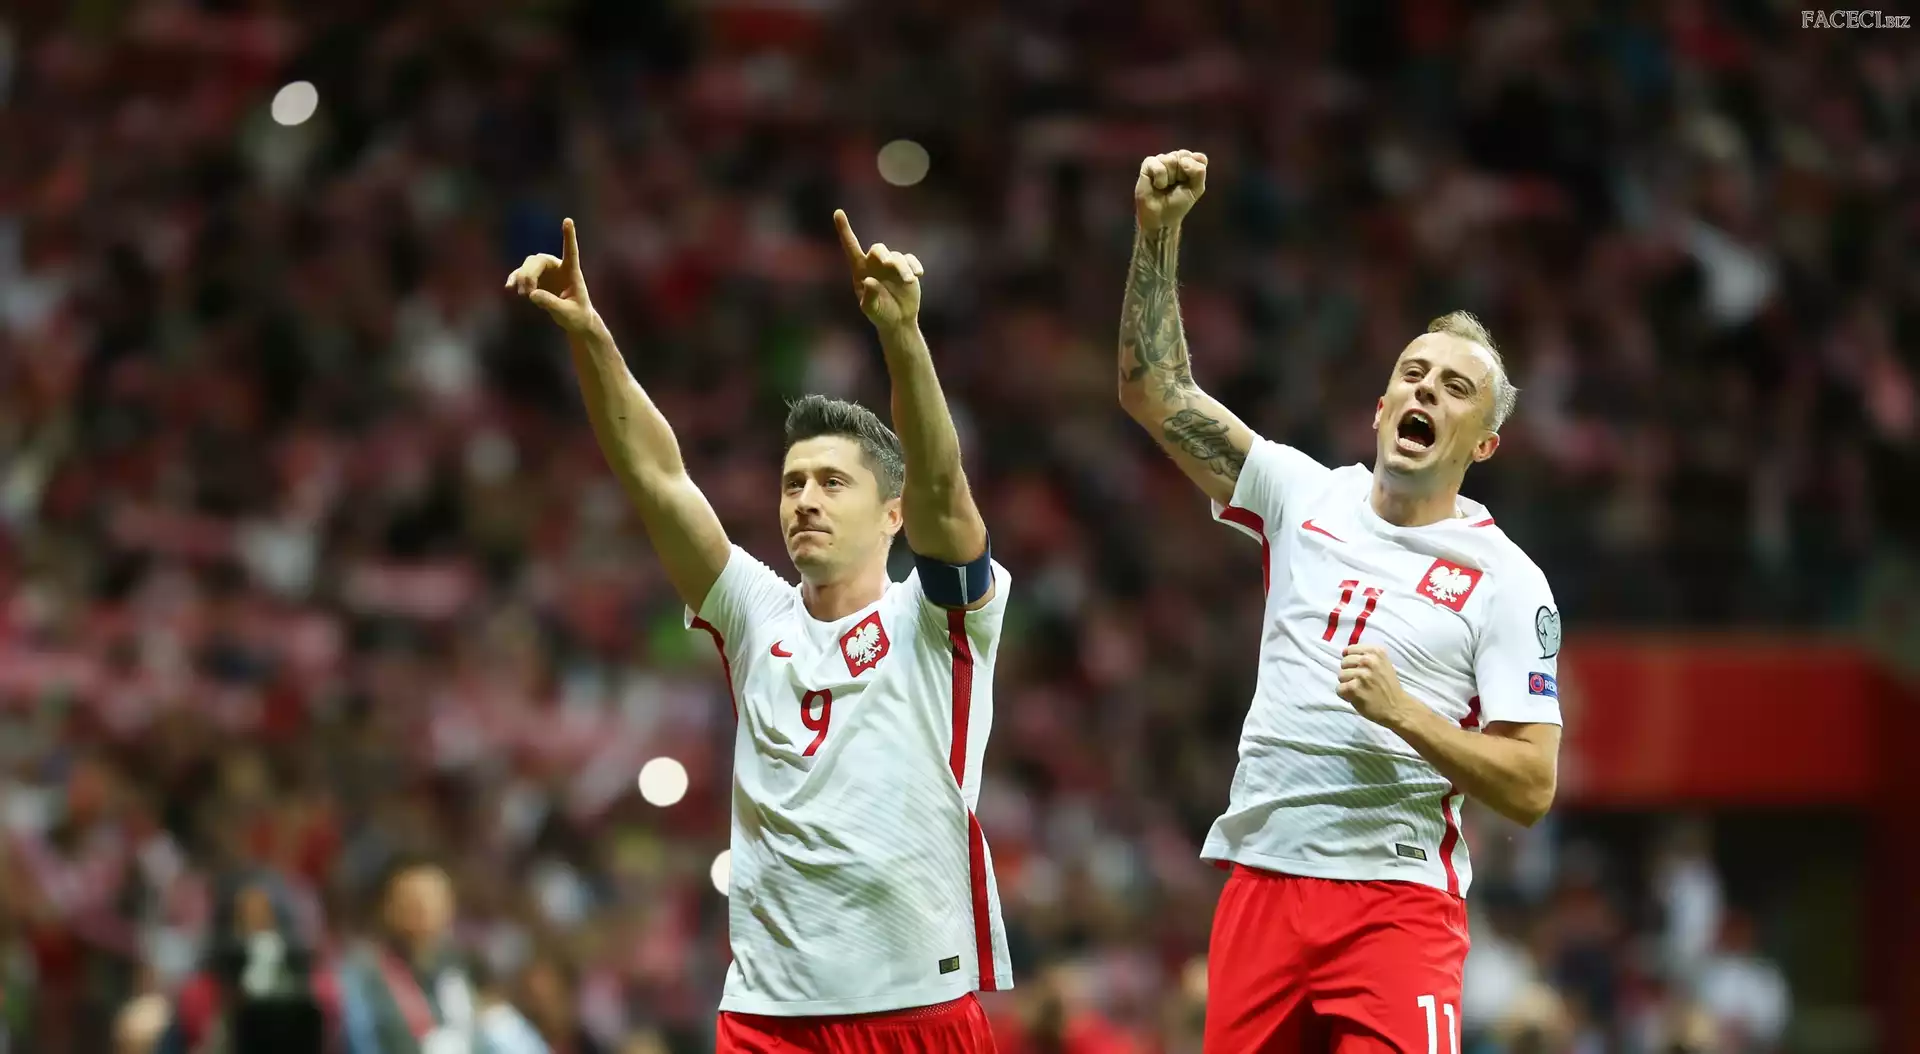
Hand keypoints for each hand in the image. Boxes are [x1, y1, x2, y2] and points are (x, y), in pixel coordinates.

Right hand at [505, 218, 597, 335]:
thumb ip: (552, 304)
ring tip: (523, 295)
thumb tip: (532, 294)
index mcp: (571, 272)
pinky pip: (521, 274)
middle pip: (539, 260)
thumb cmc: (576, 316)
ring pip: (528, 265)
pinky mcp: (536, 280)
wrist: (574, 321)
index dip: (569, 236)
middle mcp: (558, 267)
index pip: (570, 251)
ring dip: (522, 278)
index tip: (568, 220)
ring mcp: (545, 272)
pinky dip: (515, 279)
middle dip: (529, 274)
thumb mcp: (566, 313)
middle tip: (527, 292)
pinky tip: (509, 287)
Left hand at [834, 209, 921, 330]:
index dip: (844, 230)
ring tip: (909, 281)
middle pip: (878, 249)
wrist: (898, 319)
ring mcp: (891, 265)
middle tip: (890, 264)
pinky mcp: (907, 267)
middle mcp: (875, 263)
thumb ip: (869, 297)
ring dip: (903, 268)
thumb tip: (870, 281)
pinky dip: (914, 265)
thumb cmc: (880, 314)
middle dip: (884, 255)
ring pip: (897, 257)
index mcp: (860, 270)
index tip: (838, 212)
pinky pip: (910, 259)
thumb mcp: (871, 310)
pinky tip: (918, 274)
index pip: (851, 247)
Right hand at [1134, 150, 1207, 231]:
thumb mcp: (1197, 189)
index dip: (1194, 172)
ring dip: (1170, 178)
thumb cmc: (1178, 203)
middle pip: (1184, 156)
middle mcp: (1176, 158)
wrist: (1162, 217)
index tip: (1189, 184)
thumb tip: (1183, 160)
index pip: (1199, 158)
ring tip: (1165, 187)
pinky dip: (1159, 178)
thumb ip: (1199, 171)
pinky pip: (1158, 166)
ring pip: (1171, 160)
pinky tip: (1156, 185)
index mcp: (1189, 162)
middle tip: (1175, 186)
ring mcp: (1162, 159)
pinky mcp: (1148, 164)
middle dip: (1182, 175)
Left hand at [1335, 644, 1420, 730]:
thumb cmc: (1388, 687)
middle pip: (1344, 662)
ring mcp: (1361, 674)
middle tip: (1361, 682)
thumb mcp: (1383, 664)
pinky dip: (1345, 695)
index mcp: (1376, 652)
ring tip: (1360, 690)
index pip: (1350, 650)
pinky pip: (1339, 689)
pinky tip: (1356, 697)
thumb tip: (1344, 652)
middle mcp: (1368, 661)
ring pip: (1340, 675)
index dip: (1352, 661)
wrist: (1397, 708)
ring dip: (1347, 684)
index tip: (1359, 669)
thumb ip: (1367, 656)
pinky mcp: (1354, 688)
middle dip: (1349, 672)